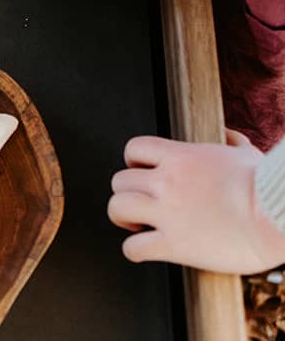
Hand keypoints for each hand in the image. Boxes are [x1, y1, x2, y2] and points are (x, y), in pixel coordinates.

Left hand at [109, 132, 284, 272]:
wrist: (279, 215)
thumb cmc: (267, 187)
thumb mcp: (247, 154)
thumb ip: (231, 142)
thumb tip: (229, 136)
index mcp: (180, 157)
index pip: (133, 148)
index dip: (133, 162)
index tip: (143, 174)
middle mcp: (166, 182)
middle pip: (119, 180)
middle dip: (127, 193)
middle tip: (141, 204)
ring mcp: (168, 213)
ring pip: (116, 208)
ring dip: (123, 218)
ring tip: (137, 225)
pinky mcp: (175, 245)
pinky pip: (134, 247)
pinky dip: (134, 250)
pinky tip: (144, 250)